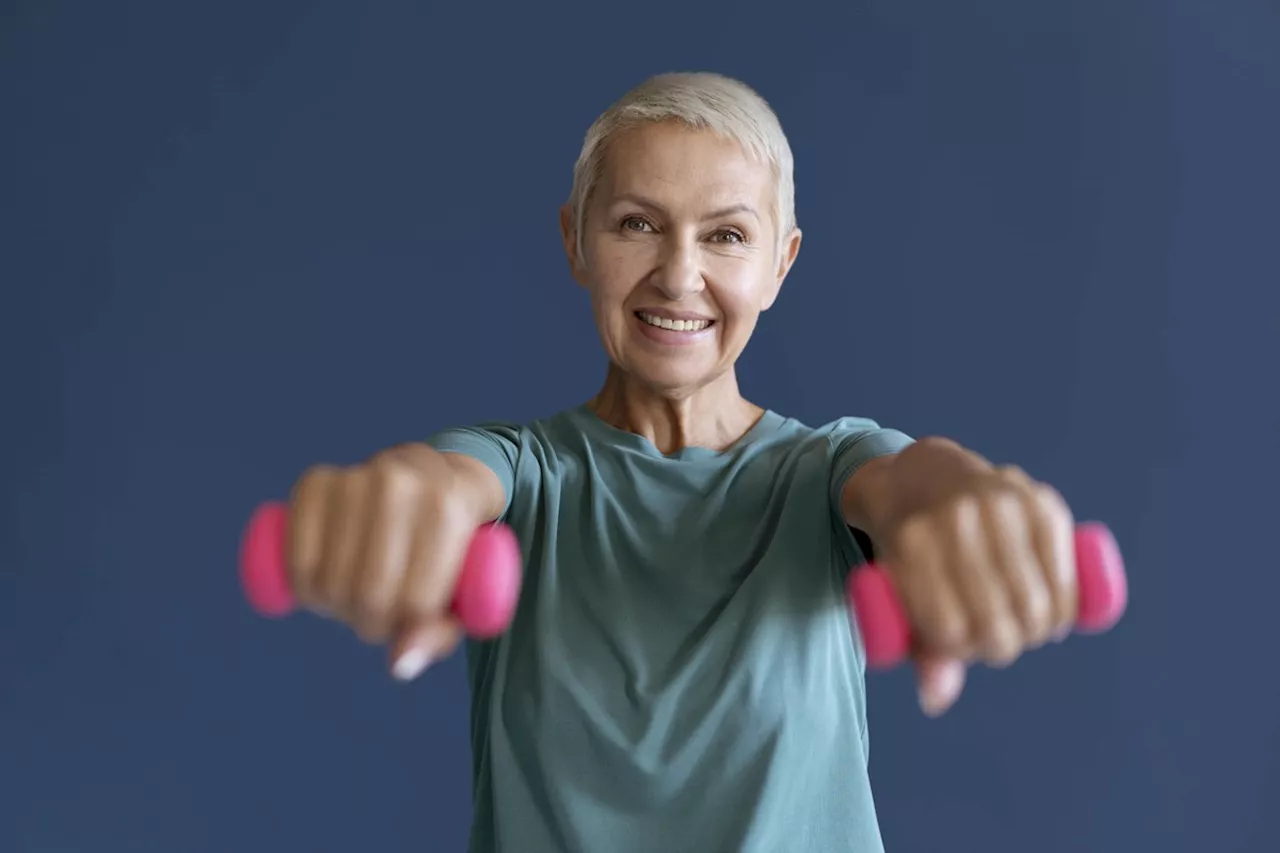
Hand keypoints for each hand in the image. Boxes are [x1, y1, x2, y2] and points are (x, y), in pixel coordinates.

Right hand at [286, 444, 496, 680]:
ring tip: (354, 596)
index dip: (401, 630)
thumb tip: (398, 666)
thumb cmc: (451, 547)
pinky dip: (301, 585)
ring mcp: (356, 477)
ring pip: (328, 579)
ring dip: (333, 607)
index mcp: (449, 511)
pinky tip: (318, 583)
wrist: (434, 478)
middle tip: (376, 614)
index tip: (403, 622)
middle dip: (367, 622)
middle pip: (368, 594)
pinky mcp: (316, 481)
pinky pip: (294, 554)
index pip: (412, 603)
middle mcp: (401, 486)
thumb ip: (437, 634)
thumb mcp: (464, 590)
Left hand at [875, 440, 1076, 715]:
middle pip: (999, 623)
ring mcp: (999, 504)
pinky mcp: (1039, 500)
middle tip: (1004, 639)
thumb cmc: (913, 549)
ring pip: (1036, 603)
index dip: (966, 649)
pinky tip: (1056, 611)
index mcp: (912, 545)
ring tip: (1030, 628)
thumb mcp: (900, 590)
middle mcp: (955, 520)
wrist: (926, 476)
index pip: (953, 632)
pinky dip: (1065, 604)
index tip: (968, 643)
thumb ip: (922, 647)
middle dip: (1006, 644)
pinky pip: (1065, 573)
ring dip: (1039, 630)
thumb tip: (935, 702)